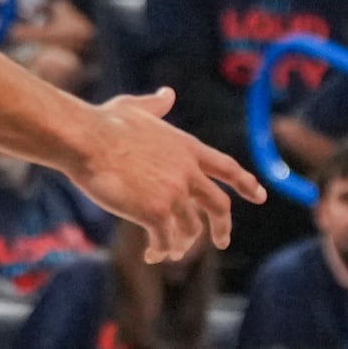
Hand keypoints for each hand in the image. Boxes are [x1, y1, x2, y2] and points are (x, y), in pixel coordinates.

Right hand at [68, 89, 265, 260]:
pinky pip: (166, 241)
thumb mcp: (135, 108)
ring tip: (169, 252)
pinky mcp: (155, 213)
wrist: (87, 140)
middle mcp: (187, 171)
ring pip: (190, 229)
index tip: (260, 195)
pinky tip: (152, 254)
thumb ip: (155, 106)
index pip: (227, 167)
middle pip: (219, 205)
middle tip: (221, 240)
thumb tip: (167, 94)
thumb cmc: (104, 122)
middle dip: (222, 227)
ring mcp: (174, 193)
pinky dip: (161, 250)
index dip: (246, 182)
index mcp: (187, 147)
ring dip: (181, 244)